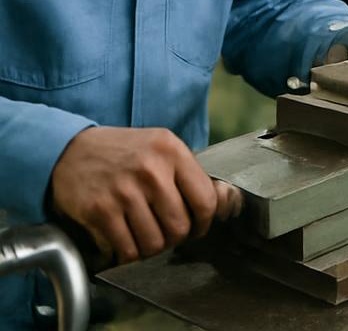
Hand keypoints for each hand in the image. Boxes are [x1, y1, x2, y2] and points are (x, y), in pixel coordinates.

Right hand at [49, 126, 225, 263]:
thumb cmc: (123, 152)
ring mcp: (124, 192)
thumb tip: (223, 205)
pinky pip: (125, 250)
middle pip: (179, 228)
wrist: (70, 149)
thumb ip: (188, 173)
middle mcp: (151, 171)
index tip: (196, 228)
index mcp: (172, 151)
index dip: (204, 223)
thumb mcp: (161, 147)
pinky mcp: (99, 211)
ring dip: (149, 249)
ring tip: (143, 238)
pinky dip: (126, 254)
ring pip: (153, 244)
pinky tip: (123, 242)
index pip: (206, 201)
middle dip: (175, 239)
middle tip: (165, 234)